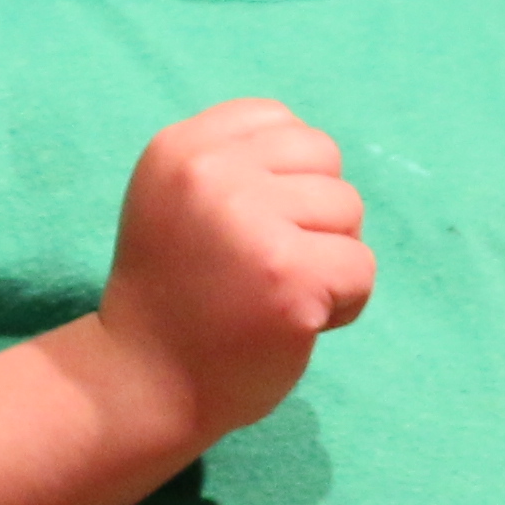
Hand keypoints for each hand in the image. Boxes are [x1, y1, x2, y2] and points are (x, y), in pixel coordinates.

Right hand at [93, 101, 371, 448]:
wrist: (142, 385)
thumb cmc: (177, 296)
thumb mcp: (179, 202)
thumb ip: (233, 165)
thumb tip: (317, 154)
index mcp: (180, 148)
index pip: (280, 119)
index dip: (284, 178)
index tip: (245, 228)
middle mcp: (209, 173)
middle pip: (323, 156)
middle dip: (313, 212)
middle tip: (265, 266)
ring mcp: (249, 222)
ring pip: (349, 209)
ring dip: (330, 257)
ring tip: (277, 293)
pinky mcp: (289, 275)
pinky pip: (361, 267)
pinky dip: (344, 303)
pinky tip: (295, 322)